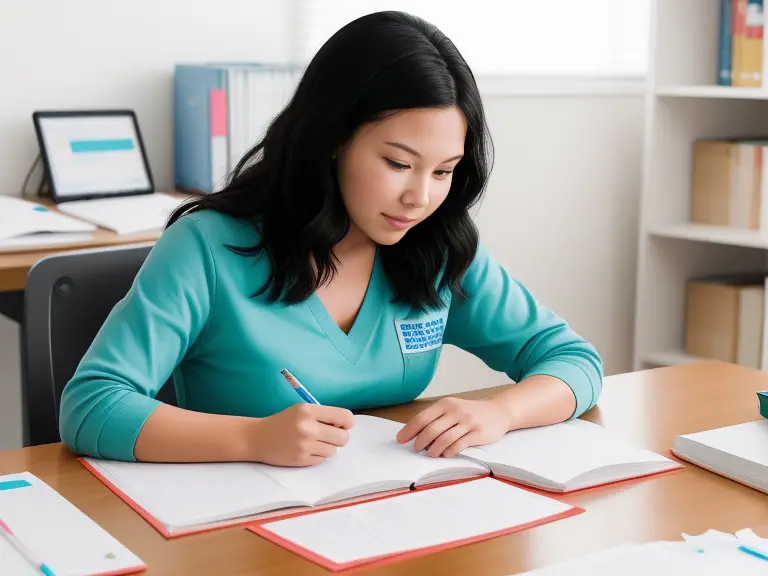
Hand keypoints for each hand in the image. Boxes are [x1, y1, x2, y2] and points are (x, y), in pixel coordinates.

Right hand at [249, 403, 354, 466]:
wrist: (257, 438)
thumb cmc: (283, 422)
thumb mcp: (301, 410)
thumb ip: (324, 415)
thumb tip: (347, 425)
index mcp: (309, 411)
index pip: (344, 417)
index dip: (347, 423)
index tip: (340, 425)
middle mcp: (309, 427)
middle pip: (343, 438)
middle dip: (338, 437)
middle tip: (328, 436)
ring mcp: (305, 445)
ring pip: (334, 450)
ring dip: (327, 447)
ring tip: (313, 442)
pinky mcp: (302, 459)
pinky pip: (322, 459)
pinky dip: (317, 456)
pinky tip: (305, 450)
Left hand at [395, 397, 511, 457]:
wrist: (498, 412)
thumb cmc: (470, 412)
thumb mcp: (452, 409)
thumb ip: (436, 418)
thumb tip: (414, 434)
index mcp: (445, 404)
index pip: (422, 418)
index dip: (409, 430)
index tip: (400, 439)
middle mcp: (455, 411)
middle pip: (431, 430)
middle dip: (420, 442)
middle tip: (416, 449)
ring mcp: (467, 422)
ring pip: (443, 439)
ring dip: (433, 450)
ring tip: (431, 454)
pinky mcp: (477, 433)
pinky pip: (458, 445)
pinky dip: (448, 452)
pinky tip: (445, 454)